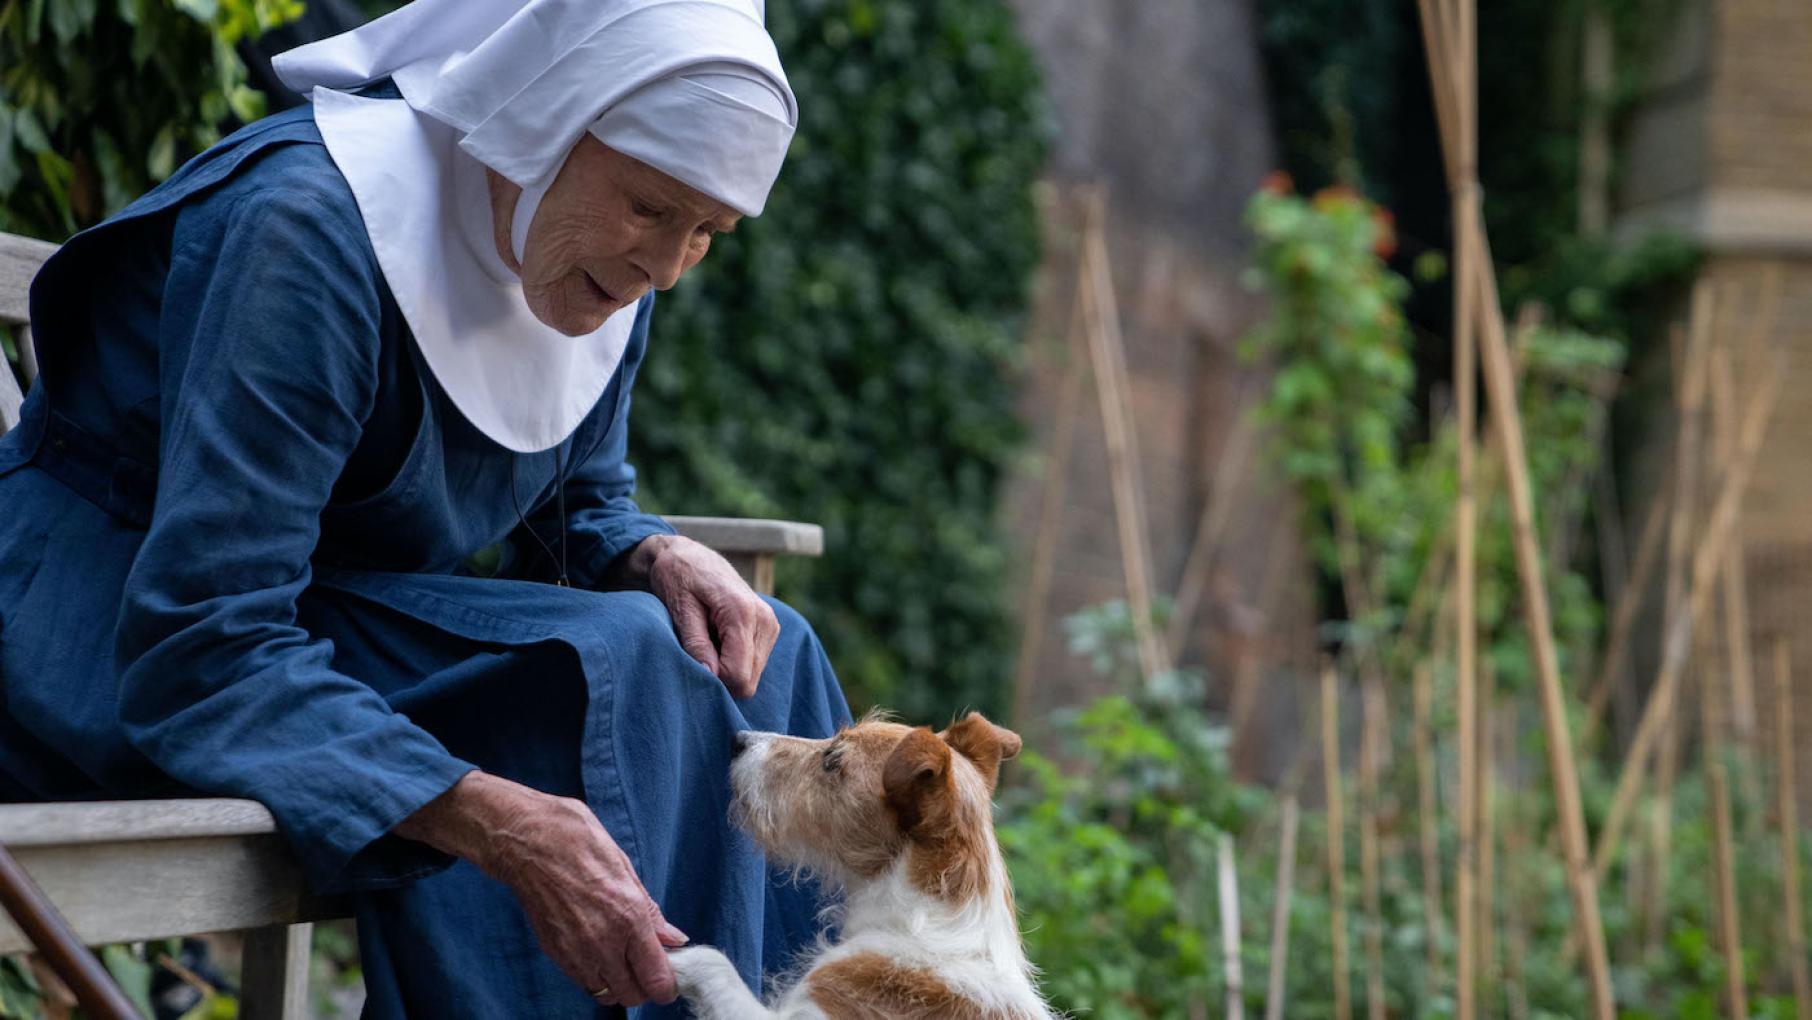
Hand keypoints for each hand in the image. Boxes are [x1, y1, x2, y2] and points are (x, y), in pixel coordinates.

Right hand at [395, 772, 687, 1006]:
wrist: (527, 842)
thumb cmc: (579, 842)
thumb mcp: (625, 867)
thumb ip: (650, 912)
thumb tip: (674, 939)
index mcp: (628, 918)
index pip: (656, 979)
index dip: (667, 984)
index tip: (670, 977)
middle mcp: (603, 943)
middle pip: (632, 995)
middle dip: (644, 986)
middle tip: (647, 965)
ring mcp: (575, 952)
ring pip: (606, 993)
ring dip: (618, 983)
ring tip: (622, 958)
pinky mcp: (554, 952)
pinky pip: (583, 981)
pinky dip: (595, 976)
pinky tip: (599, 951)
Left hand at [636, 535, 779, 698]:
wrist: (691, 555)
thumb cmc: (679, 577)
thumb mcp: (680, 608)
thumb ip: (696, 643)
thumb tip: (710, 676)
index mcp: (742, 612)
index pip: (738, 674)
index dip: (713, 680)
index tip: (693, 663)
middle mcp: (764, 619)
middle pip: (749, 680)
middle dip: (721, 677)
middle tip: (698, 653)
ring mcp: (770, 624)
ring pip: (753, 676)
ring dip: (728, 668)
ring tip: (708, 641)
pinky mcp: (769, 628)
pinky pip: (754, 664)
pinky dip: (735, 660)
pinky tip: (719, 639)